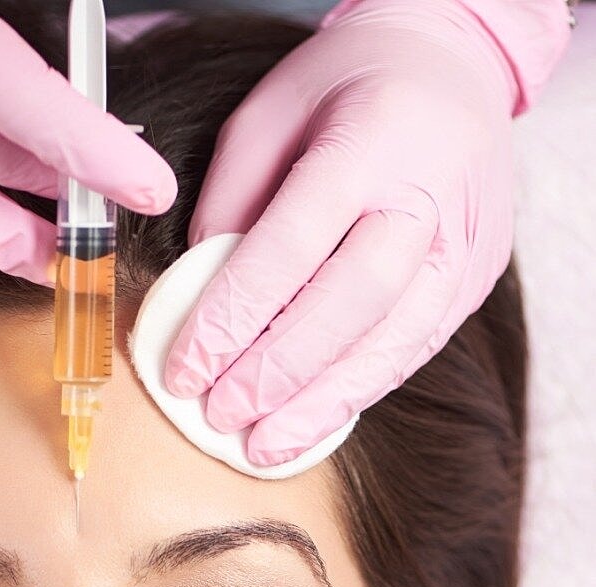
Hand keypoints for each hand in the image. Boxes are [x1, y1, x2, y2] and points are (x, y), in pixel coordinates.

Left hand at [163, 0, 517, 465]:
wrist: (452, 67)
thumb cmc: (344, 88)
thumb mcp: (267, 114)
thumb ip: (230, 202)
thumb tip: (199, 297)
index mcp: (373, 139)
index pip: (290, 247)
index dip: (232, 319)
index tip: (184, 371)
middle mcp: (430, 195)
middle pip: (348, 304)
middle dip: (275, 372)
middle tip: (218, 415)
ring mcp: (464, 242)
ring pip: (392, 343)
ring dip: (319, 405)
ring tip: (262, 446)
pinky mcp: (475, 280)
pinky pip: (414, 351)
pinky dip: (357, 393)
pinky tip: (310, 424)